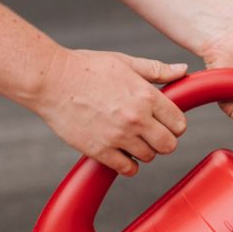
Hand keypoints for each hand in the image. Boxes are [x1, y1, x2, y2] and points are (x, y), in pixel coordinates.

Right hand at [30, 48, 188, 175]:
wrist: (49, 80)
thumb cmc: (86, 68)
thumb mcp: (124, 62)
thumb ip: (156, 70)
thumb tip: (183, 71)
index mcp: (145, 96)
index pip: (179, 124)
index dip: (174, 125)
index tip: (164, 122)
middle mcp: (136, 118)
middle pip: (169, 145)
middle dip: (162, 140)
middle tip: (150, 134)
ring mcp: (118, 137)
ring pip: (149, 157)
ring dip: (143, 151)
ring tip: (130, 138)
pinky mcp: (100, 151)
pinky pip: (128, 169)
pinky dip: (127, 164)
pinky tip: (120, 152)